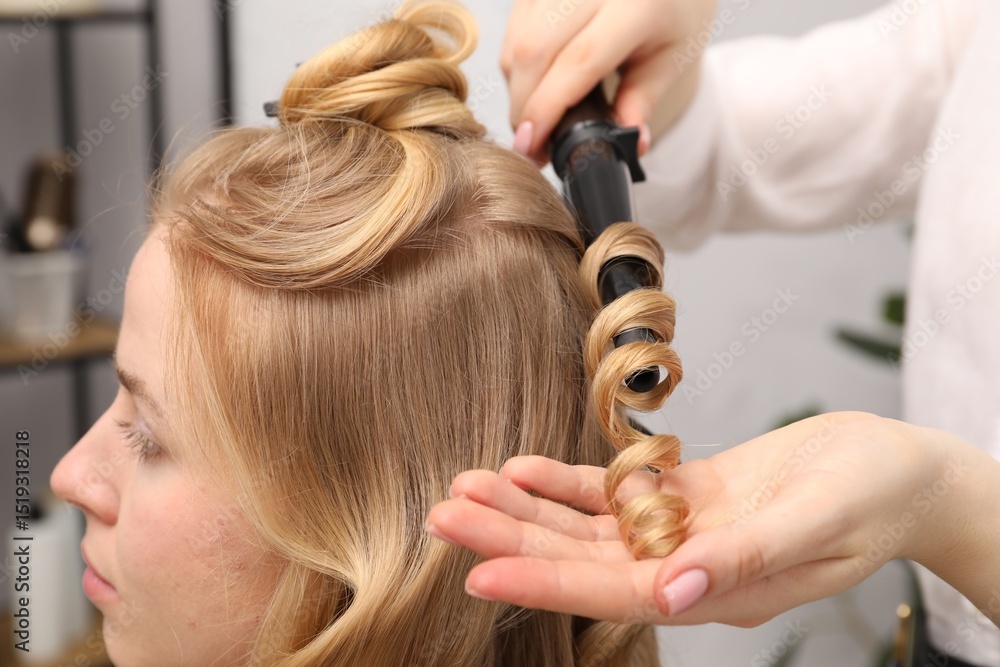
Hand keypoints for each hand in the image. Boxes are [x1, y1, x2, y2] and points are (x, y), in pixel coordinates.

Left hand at [426, 412, 956, 625]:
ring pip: (585, 525)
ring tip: (464, 488)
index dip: (541, 583)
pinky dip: (568, 482)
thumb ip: (744, 560)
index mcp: (713, 590)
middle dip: (509, 539)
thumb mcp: (815, 525)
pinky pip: (614, 494)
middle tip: (441, 516)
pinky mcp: (686, 498)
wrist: (897, 472)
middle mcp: (683, 568)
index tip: (475, 573)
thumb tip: (674, 596)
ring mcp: (680, 533)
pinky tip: (523, 467)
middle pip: (579, 559)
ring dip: (525, 508)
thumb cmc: (870, 499)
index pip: (608, 593)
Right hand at [502, 0, 716, 162]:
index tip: (534, 145)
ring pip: (517, 42)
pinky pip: (513, 29)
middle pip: (535, 51)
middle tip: (532, 144)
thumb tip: (631, 146)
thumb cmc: (672, 10)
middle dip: (524, 106)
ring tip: (537, 117)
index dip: (549, 107)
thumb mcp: (672, 57)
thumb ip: (643, 101)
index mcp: (635, 5)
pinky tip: (535, 85)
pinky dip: (517, 65)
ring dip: (518, 88)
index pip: (579, 61)